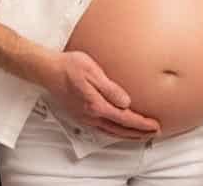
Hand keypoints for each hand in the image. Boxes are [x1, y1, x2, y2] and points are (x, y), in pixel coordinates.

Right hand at [41, 50, 160, 139]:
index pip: (125, 119)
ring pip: (111, 131)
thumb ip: (110, 88)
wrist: (48, 71)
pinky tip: (118, 128)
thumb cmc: (69, 67)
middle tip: (154, 132)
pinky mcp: (80, 115)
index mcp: (96, 105)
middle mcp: (91, 115)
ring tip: (141, 134)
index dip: (142, 124)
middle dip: (139, 133)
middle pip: (120, 129)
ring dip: (128, 134)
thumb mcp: (93, 71)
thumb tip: (126, 102)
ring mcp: (85, 117)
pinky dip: (115, 132)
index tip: (155, 125)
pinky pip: (102, 129)